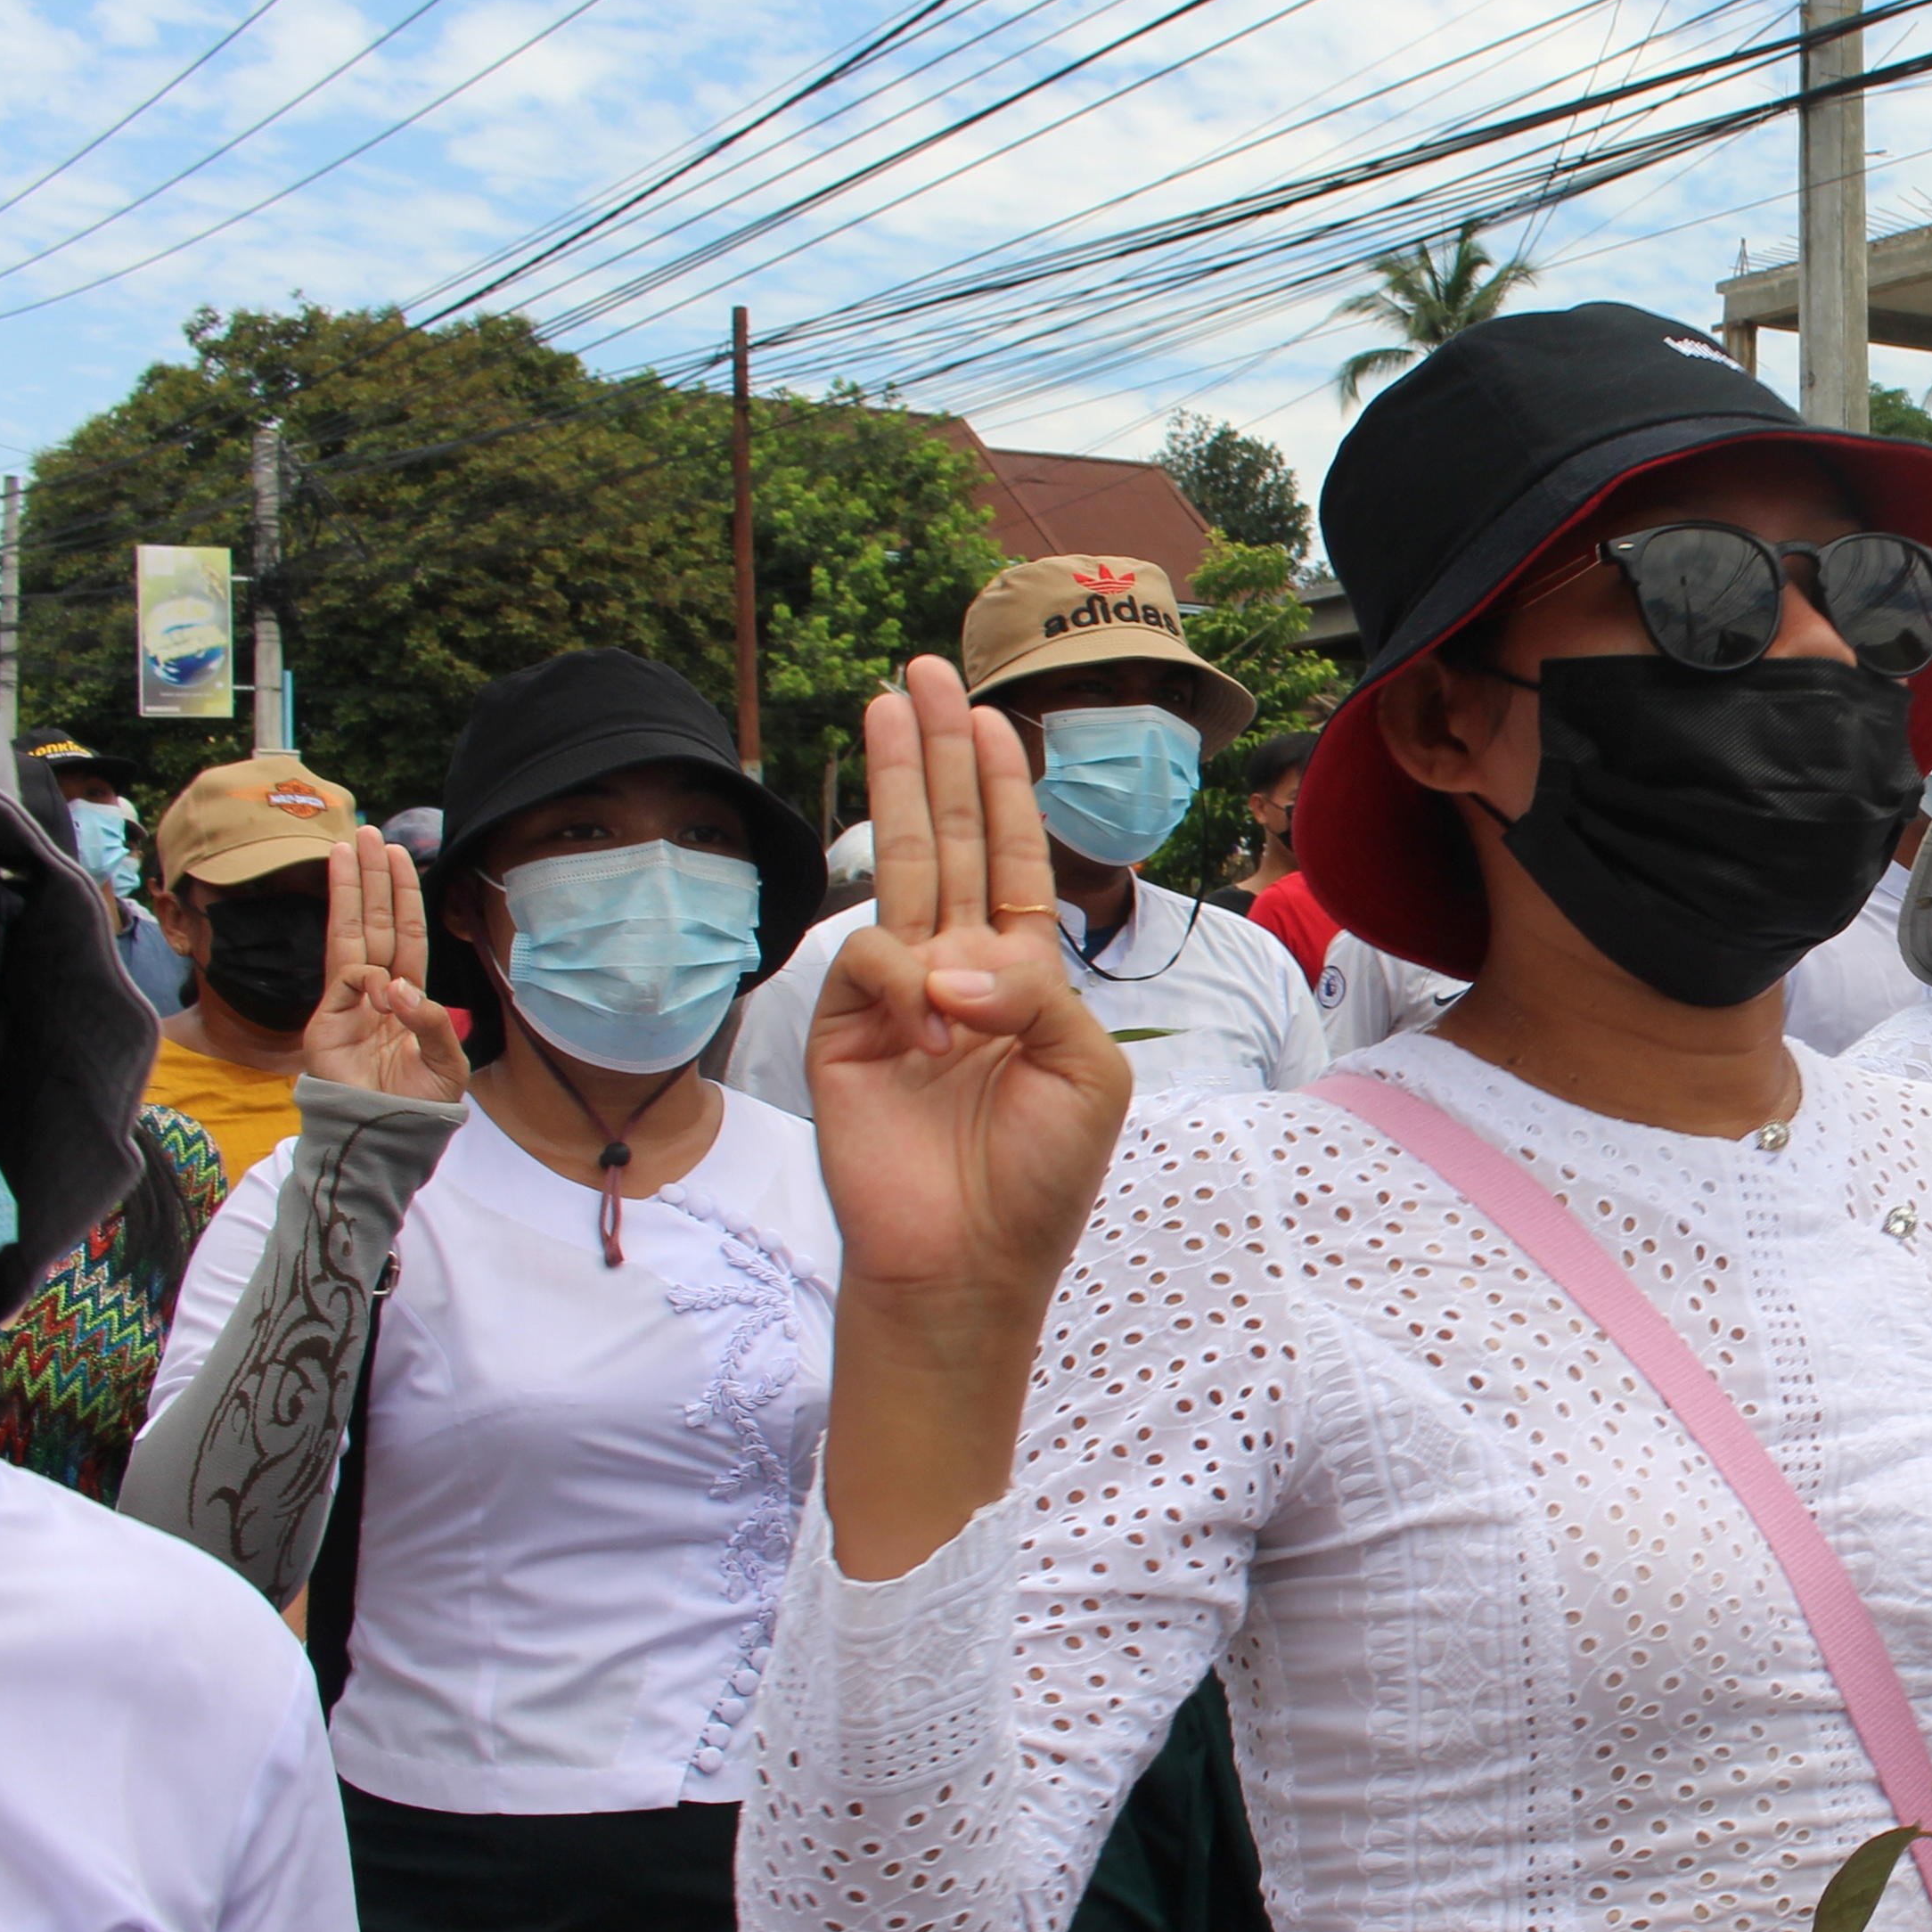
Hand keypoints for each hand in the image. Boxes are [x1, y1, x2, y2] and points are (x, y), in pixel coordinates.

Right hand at [303, 826, 465, 1100]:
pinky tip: (380, 986)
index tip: (395, 857)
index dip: (400, 896)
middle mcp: (375, 992)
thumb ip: (434, 1024)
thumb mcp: (447, 1065)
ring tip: (345, 850)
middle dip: (370, 879)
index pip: (403, 935)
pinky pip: (346, 983)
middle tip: (364, 835)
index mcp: (406, 996)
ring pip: (350, 937)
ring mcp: (347, 1004)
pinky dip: (365, 978)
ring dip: (348, 893)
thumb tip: (399, 987)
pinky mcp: (326, 1022)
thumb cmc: (416, 1105)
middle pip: (372, 924)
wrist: (383, 1139)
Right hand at [810, 657, 1132, 1297]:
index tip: (997, 718)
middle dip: (940, 753)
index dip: (1005, 789)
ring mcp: (898, 993)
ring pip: (900, 863)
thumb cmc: (1042, 1174)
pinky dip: (908, 981)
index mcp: (1023, 974)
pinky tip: (935, 1031)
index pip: (1013, 859)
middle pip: (950, 837)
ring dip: (900, 780)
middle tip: (927, 671)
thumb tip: (953, 962)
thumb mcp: (1085, 1071)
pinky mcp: (846, 1028)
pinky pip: (872, 958)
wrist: (970, 1260)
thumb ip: (1039, 994)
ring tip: (894, 700)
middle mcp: (957, 969)